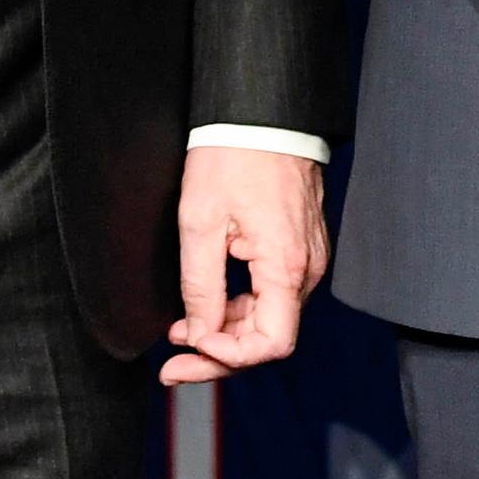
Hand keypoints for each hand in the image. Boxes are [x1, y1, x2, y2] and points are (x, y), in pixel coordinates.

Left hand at [162, 146, 328, 385]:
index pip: (271, 345)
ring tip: (180, 332)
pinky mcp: (299, 247)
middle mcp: (307, 268)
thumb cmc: (233, 157)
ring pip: (269, 318)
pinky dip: (240, 309)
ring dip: (226, 333)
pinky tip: (207, 306)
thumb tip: (199, 335)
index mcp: (286, 265)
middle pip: (269, 337)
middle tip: (171, 365)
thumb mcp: (200, 224)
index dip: (228, 358)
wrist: (262, 113)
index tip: (190, 348)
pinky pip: (272, 294)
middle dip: (218, 356)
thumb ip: (200, 287)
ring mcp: (306, 257)